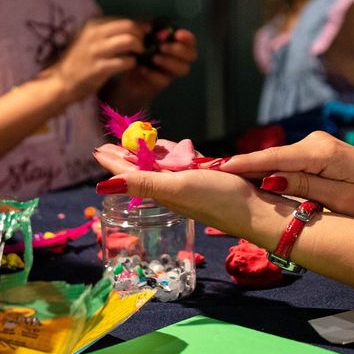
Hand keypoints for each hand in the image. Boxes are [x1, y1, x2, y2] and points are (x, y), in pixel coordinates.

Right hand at [48, 17, 143, 103]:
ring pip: (129, 41)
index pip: (124, 20)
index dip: (139, 27)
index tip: (146, 35)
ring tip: (137, 56)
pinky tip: (129, 66)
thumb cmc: (80, 60)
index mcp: (93, 24)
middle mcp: (94, 34)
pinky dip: (132, 63)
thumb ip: (111, 32)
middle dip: (141, 36)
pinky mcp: (100, 68)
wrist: (61, 82)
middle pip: (129, 26)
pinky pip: (126, 61)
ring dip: (139, 49)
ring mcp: (96, 51)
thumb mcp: (91, 39)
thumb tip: (140, 24)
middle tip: (142, 47)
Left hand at [94, 155, 288, 238]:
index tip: (96, 148)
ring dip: (146, 153)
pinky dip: (173, 153)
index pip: (128, 174)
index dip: (112, 161)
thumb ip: (142, 184)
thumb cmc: (218, 198)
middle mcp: (171, 187)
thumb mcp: (177, 187)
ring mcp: (189, 182)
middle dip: (125, 155)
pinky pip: (183, 162)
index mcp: (160, 189)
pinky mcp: (206, 177)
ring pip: (161, 165)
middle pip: (141, 168)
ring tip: (134, 142)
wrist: (257, 211)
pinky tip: (168, 146)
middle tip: (109, 143)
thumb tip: (103, 185)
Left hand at [108, 26, 197, 108]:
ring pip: (183, 69)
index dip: (187, 38)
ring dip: (169, 62)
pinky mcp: (161, 84)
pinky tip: (143, 69)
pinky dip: (154, 75)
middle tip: (162, 47)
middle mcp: (178, 58)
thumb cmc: (135, 48)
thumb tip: (149, 26)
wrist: (124, 70)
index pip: (190, 40)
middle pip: (191, 55)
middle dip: (179, 50)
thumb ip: (144, 27)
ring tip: (154, 58)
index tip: (178, 35)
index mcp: (176, 44)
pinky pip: (165, 81)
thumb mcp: (138, 35)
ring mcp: (171, 72)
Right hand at [218, 131, 353, 220]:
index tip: (214, 169)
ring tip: (218, 178)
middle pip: (268, 158)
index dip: (241, 165)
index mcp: (318, 153)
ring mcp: (313, 144)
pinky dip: (267, 171)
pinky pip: (285, 162)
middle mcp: (312, 142)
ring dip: (251, 171)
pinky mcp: (314, 151)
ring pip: (275, 160)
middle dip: (239, 168)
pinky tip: (247, 178)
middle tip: (204, 176)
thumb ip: (303, 186)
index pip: (271, 159)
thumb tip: (268, 178)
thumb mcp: (339, 199)